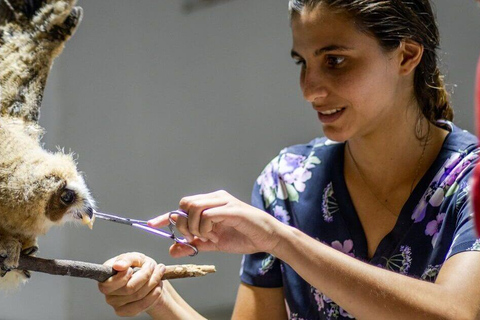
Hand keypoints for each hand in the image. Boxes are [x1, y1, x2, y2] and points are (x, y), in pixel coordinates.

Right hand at [98, 252, 165, 316]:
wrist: (148, 279)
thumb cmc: (138, 266)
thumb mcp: (134, 258)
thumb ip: (126, 259)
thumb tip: (118, 265)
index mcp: (105, 277)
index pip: (108, 284)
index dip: (122, 277)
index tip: (132, 269)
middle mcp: (108, 293)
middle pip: (129, 288)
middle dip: (145, 275)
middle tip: (153, 266)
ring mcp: (116, 304)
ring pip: (138, 295)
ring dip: (153, 281)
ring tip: (159, 272)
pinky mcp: (127, 311)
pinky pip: (143, 304)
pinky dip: (154, 293)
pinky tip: (158, 286)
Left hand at [148, 190, 283, 257]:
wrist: (268, 238)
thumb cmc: (243, 237)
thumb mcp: (213, 244)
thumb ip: (194, 245)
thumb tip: (172, 250)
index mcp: (211, 203)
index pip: (183, 207)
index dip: (166, 216)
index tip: (152, 224)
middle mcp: (216, 198)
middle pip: (185, 204)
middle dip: (184, 224)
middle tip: (195, 238)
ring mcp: (224, 201)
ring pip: (194, 207)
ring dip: (195, 226)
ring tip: (208, 236)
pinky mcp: (232, 209)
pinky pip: (208, 215)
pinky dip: (205, 227)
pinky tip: (215, 235)